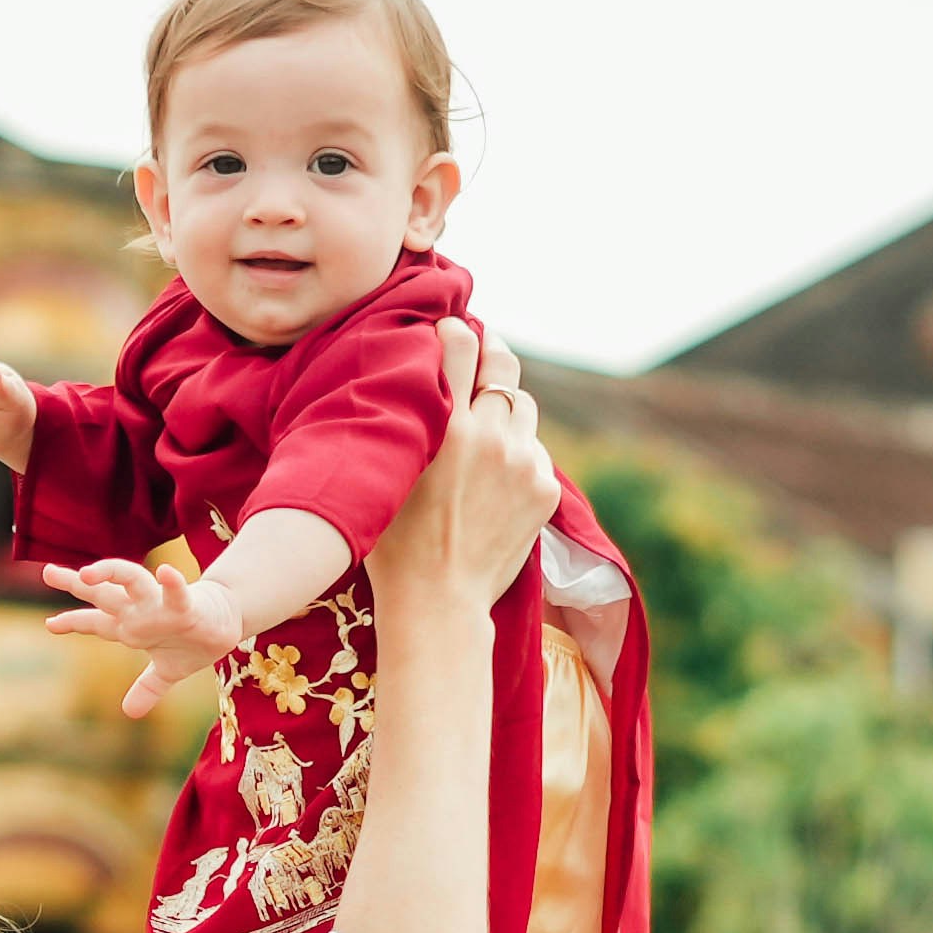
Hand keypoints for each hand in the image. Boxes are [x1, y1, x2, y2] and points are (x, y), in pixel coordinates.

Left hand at [52, 548, 239, 714]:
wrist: (224, 623)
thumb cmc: (191, 640)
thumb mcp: (166, 672)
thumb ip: (147, 688)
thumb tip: (131, 713)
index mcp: (131, 626)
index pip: (95, 622)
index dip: (73, 621)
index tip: (50, 624)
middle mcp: (139, 611)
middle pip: (102, 593)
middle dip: (77, 583)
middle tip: (48, 572)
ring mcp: (159, 606)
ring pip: (131, 580)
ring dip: (110, 574)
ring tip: (88, 572)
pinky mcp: (186, 606)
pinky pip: (177, 592)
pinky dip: (172, 583)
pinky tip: (165, 571)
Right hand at [398, 319, 556, 617]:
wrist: (438, 602)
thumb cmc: (393, 541)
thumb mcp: (387, 470)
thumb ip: (407, 418)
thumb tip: (416, 372)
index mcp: (444, 426)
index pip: (461, 344)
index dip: (456, 330)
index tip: (451, 331)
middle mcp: (490, 436)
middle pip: (504, 365)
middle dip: (492, 353)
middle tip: (481, 350)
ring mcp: (524, 462)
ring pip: (523, 407)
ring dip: (506, 407)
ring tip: (485, 426)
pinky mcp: (545, 487)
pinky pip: (535, 451)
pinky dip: (518, 454)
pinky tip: (494, 478)